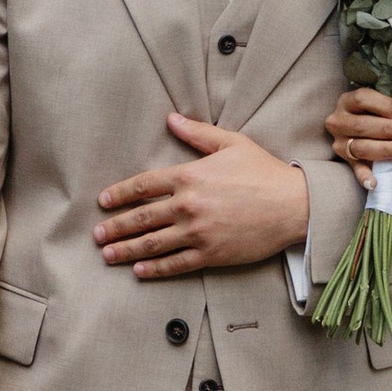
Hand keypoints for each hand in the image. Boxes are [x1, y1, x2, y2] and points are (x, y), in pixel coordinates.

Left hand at [96, 117, 309, 275]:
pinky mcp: (211, 253)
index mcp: (190, 176)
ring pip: (153, 244)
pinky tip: (139, 271)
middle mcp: (188, 205)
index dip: (120, 194)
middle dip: (115, 227)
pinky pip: (176, 264)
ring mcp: (198, 232)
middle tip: (97, 235)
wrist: (294, 205)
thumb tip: (171, 119)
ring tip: (108, 255)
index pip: (144, 185)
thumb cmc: (264, 171)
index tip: (103, 202)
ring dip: (126, 250)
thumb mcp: (232, 143)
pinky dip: (155, 269)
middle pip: (141, 218)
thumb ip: (198, 134)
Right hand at [326, 87, 391, 184]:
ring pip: (359, 147)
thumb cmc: (386, 117)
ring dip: (385, 149)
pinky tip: (375, 183)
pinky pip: (355, 170)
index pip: (363, 98)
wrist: (373, 131)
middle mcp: (339, 120)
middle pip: (362, 125)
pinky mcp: (345, 161)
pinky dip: (365, 177)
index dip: (386, 106)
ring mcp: (340, 142)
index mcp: (349, 101)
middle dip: (389, 129)